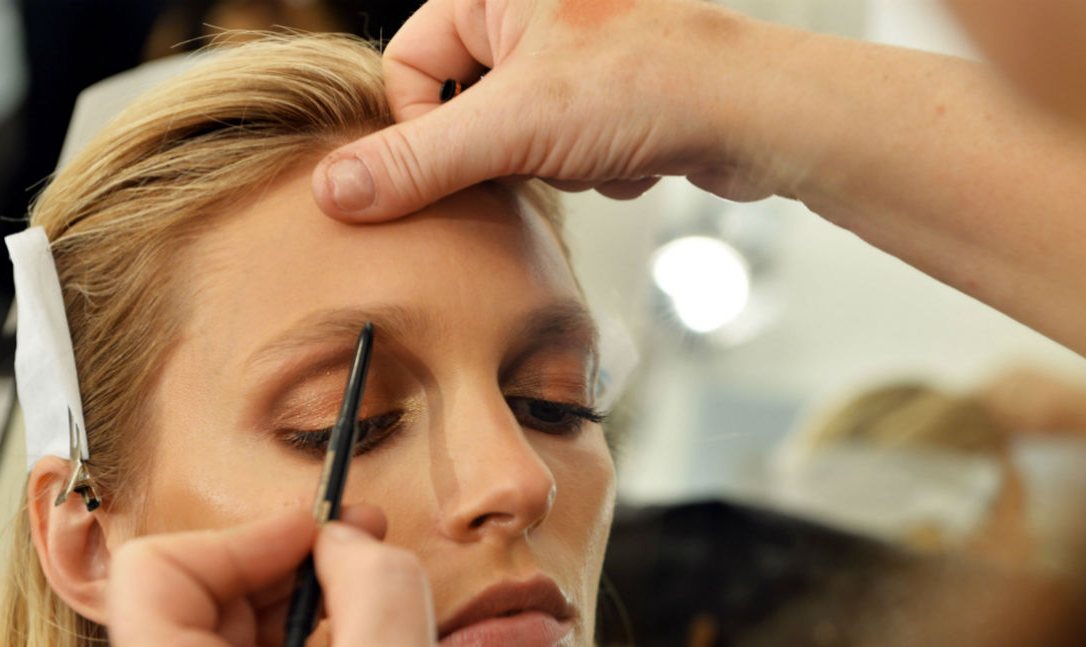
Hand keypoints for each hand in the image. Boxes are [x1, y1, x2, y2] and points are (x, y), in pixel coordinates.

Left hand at [107, 509, 466, 646]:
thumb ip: (379, 588)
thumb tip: (351, 542)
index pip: (159, 570)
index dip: (245, 534)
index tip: (324, 535)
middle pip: (197, 598)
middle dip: (282, 561)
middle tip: (363, 549)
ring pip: (231, 638)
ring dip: (302, 603)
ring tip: (374, 603)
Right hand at [313, 0, 783, 221]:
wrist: (752, 113)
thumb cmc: (644, 85)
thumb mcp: (510, 127)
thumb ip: (416, 161)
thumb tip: (333, 190)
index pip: (407, 64)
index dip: (423, 128)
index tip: (458, 164)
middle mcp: (530, 9)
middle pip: (461, 107)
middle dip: (506, 150)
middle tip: (544, 154)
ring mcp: (573, 53)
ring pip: (514, 138)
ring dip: (553, 163)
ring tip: (599, 148)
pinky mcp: (608, 95)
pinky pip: (562, 150)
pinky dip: (590, 168)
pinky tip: (629, 156)